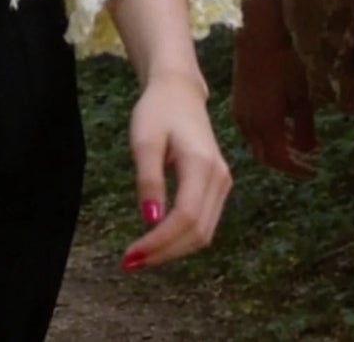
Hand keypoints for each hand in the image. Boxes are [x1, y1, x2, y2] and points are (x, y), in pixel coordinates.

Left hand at [120, 70, 231, 270]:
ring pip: (204, 232)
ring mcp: (223, 184)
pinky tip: (157, 239)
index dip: (160, 242)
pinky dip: (181, 237)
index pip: (186, 217)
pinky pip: (203, 222)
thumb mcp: (144, 139)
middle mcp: (219, 179)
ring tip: (140, 256)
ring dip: (173, 249)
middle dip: (165, 252)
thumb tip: (149, 219)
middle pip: (198, 232)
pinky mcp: (217, 187)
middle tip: (130, 262)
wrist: (178, 91)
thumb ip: (148, 179)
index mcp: (202, 166)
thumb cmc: (157, 110)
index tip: (132, 255)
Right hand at [231, 0, 316, 176]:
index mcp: (266, 123)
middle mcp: (248, 121)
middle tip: (304, 162)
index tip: (313, 171)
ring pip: (255, 142)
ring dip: (273, 148)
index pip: (280, 160)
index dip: (297, 170)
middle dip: (284, 162)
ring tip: (294, 143)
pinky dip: (264, 135)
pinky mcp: (237, 99)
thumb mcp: (303, 97)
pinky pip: (249, 128)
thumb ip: (306, 128)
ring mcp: (240, 110)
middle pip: (264, 156)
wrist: (260, 33)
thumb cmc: (287, 62)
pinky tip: (279, 124)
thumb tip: (310, 151)